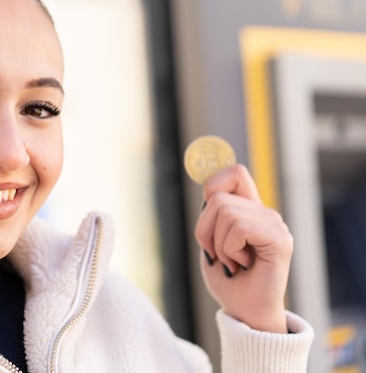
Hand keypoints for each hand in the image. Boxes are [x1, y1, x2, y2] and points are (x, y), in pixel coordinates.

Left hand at [195, 164, 291, 332]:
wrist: (246, 312)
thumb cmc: (228, 280)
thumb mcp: (211, 241)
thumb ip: (212, 216)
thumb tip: (208, 191)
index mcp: (249, 209)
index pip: (234, 172)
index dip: (213, 185)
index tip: (207, 214)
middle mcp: (264, 212)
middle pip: (218, 195)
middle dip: (203, 228)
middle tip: (215, 253)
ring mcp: (274, 224)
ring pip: (225, 211)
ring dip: (217, 244)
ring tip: (231, 261)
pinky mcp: (280, 240)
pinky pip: (239, 228)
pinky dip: (229, 249)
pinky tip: (242, 264)